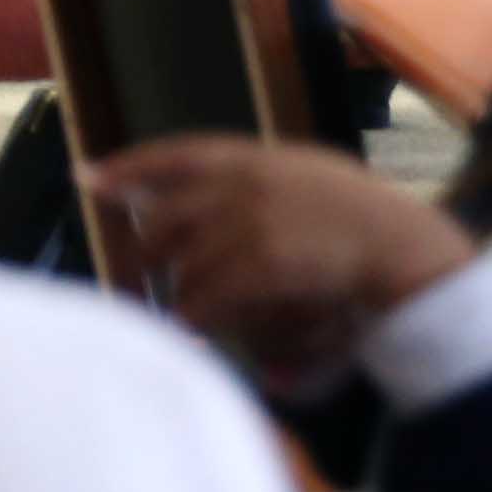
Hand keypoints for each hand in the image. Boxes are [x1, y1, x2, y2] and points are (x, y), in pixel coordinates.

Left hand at [97, 138, 475, 342]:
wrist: (403, 249)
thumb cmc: (368, 222)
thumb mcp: (312, 178)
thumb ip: (260, 184)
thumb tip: (214, 202)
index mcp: (257, 159)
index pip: (177, 154)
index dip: (129, 166)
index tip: (88, 176)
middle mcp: (244, 185)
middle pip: (165, 219)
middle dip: (143, 253)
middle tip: (130, 279)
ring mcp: (248, 223)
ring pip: (181, 267)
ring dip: (177, 296)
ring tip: (178, 318)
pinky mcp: (256, 265)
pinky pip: (203, 299)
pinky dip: (192, 322)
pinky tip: (191, 336)